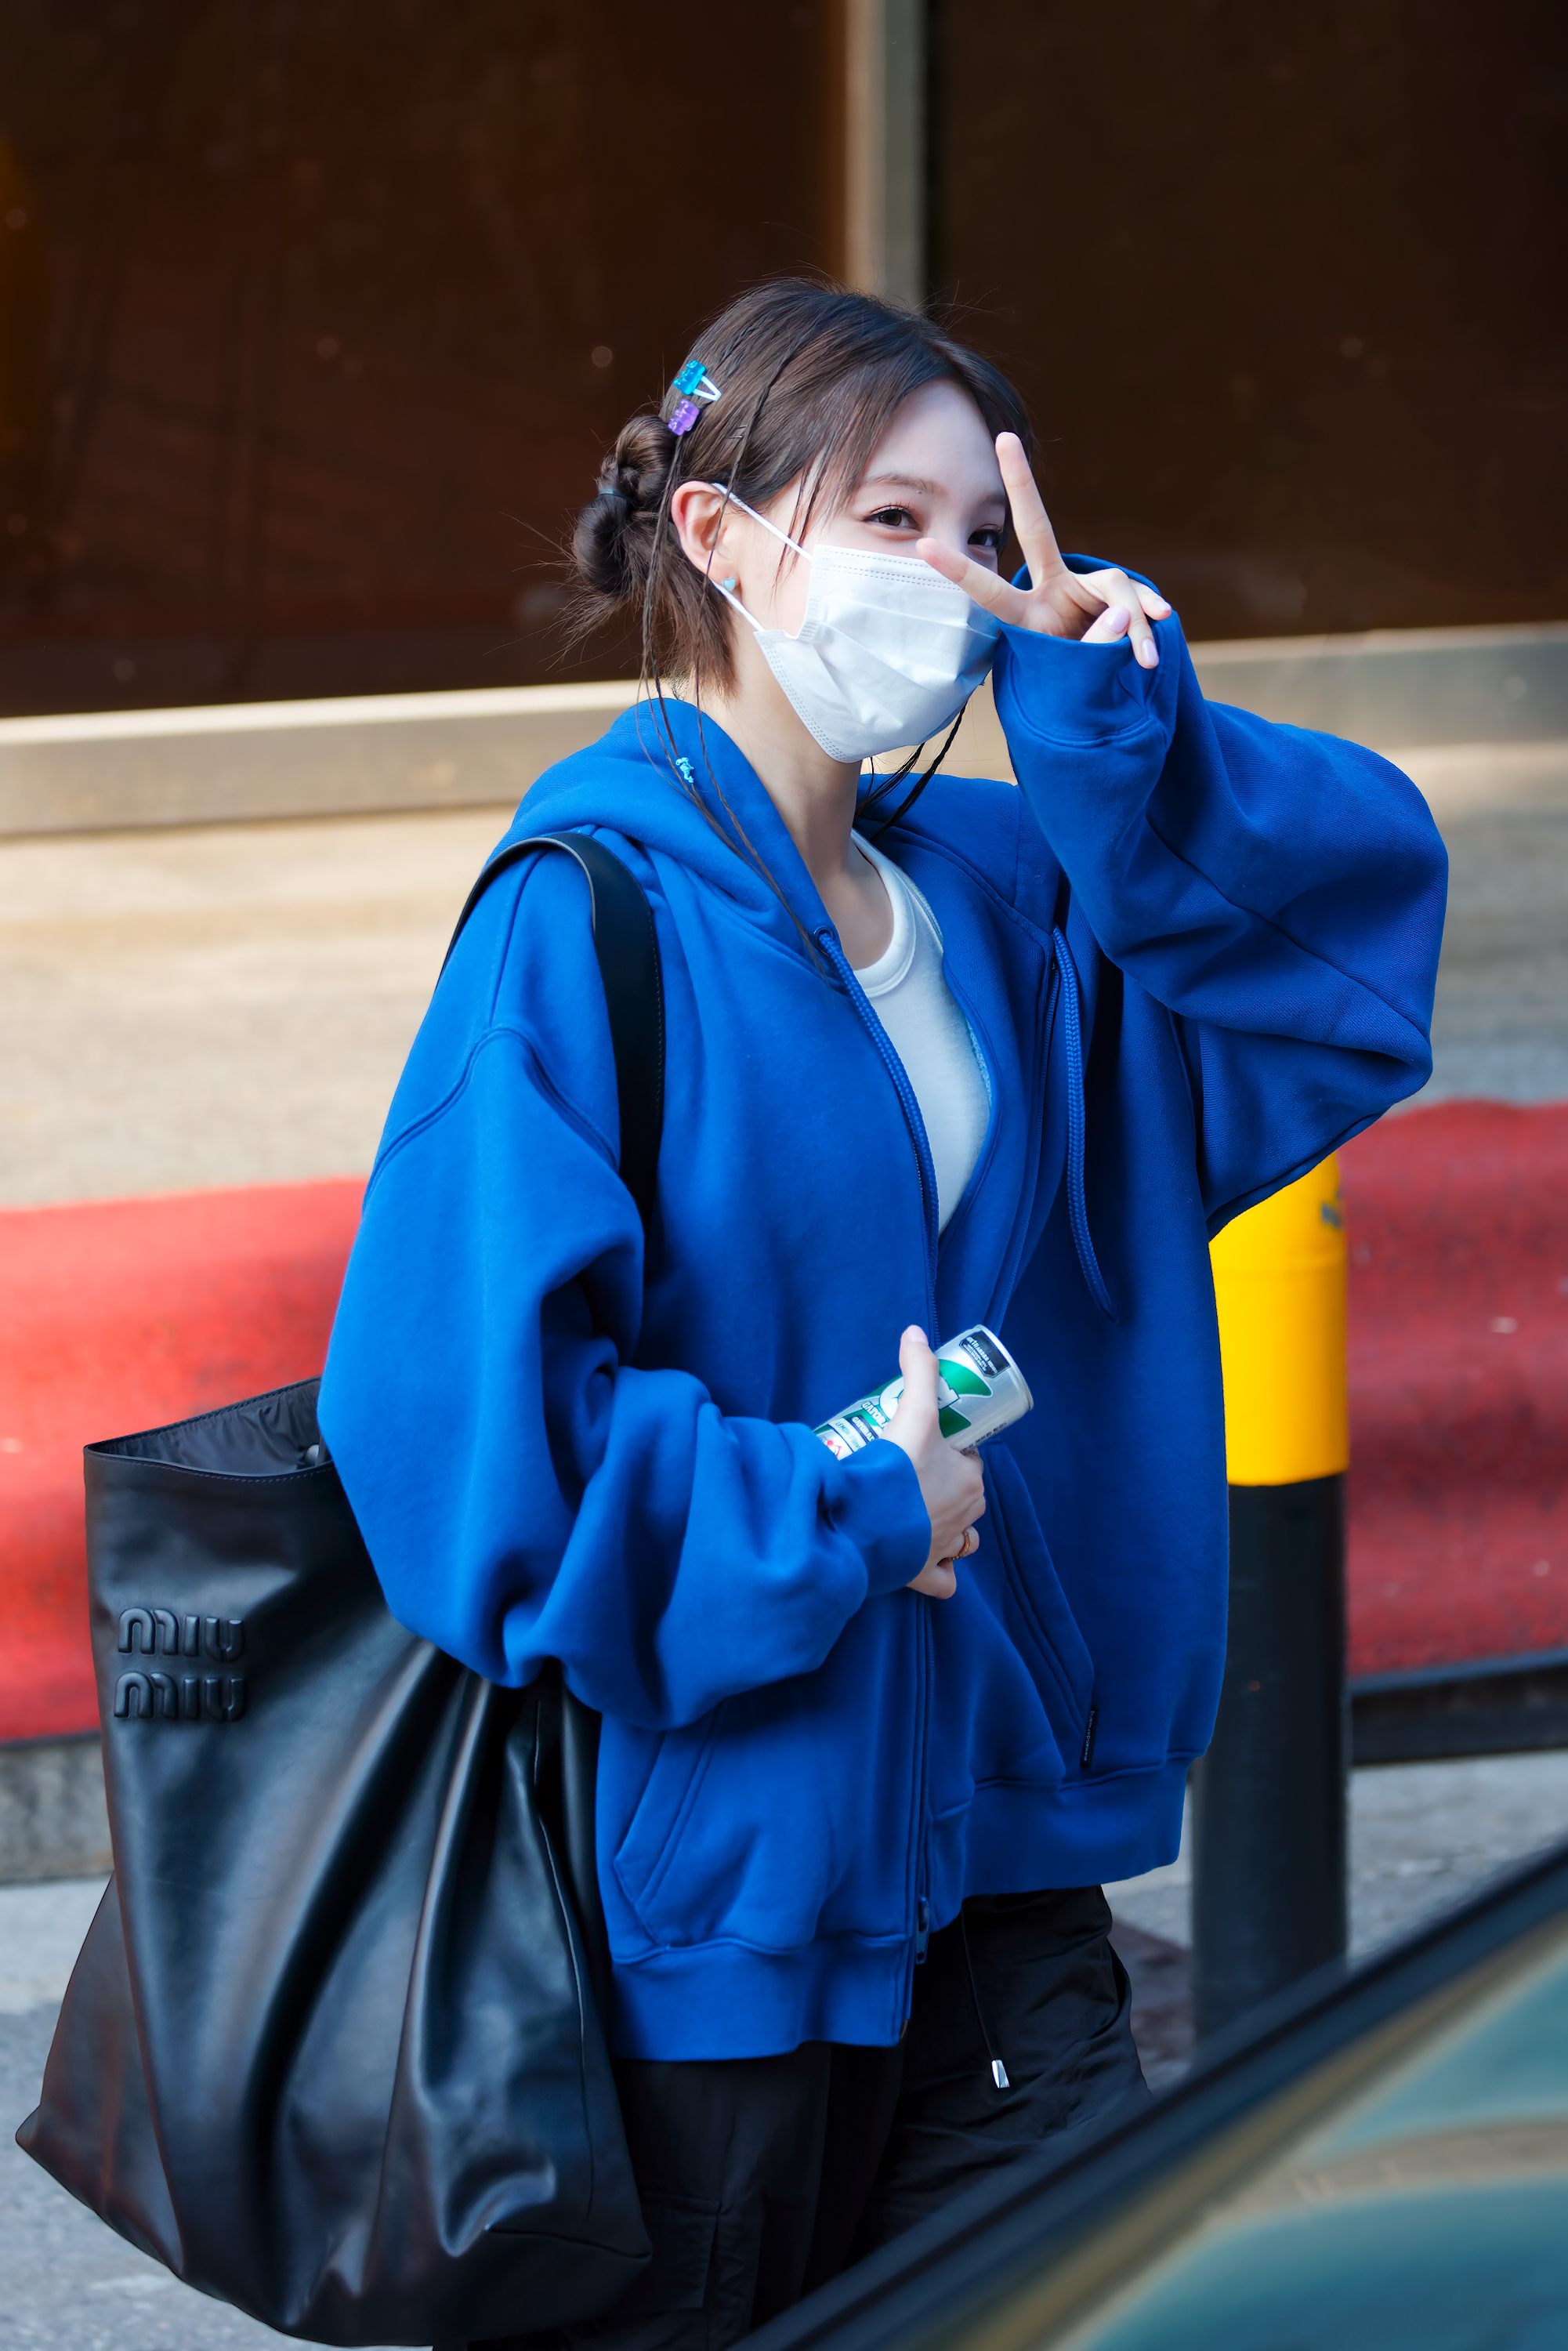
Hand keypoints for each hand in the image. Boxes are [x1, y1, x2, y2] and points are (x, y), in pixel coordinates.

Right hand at [879, 1326, 985, 1599]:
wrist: (864, 1522)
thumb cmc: (895, 1470)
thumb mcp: (911, 1412)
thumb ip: (916, 1370)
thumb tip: (916, 1332)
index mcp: (970, 1480)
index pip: (970, 1460)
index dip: (951, 1449)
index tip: (923, 1443)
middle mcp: (965, 1517)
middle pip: (965, 1497)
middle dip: (945, 1487)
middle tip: (910, 1473)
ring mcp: (945, 1548)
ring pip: (962, 1540)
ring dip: (951, 1529)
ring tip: (921, 1515)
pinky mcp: (924, 1575)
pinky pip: (944, 1580)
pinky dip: (941, 1573)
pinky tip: (927, 1560)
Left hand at [916, 432, 1170, 668]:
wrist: (1101, 698)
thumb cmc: (1076, 690)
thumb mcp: (1078, 678)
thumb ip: (1097, 648)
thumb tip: (1122, 612)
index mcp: (1025, 619)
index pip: (988, 591)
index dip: (959, 571)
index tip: (923, 546)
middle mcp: (1049, 591)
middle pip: (1036, 529)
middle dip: (1020, 484)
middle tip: (1004, 440)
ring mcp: (1082, 588)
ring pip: (1115, 588)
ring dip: (1135, 625)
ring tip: (1145, 661)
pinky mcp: (1113, 593)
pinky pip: (1136, 598)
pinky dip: (1149, 618)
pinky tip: (1160, 629)